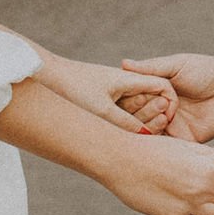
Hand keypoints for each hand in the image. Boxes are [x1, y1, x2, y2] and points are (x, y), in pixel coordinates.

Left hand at [39, 54, 177, 132]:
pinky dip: (124, 124)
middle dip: (155, 115)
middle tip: (158, 130)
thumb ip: (127, 125)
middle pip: (149, 99)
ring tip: (140, 138)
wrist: (43, 75)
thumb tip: (148, 139)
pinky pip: (119, 113)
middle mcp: (122, 83)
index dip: (169, 102)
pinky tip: (120, 139)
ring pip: (134, 108)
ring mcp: (110, 92)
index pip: (161, 86)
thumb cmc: (72, 88)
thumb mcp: (102, 111)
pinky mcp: (99, 100)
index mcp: (127, 78)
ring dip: (139, 121)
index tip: (167, 119)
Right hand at [97, 129, 213, 214]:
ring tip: (189, 198)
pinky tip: (170, 202)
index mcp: (206, 168)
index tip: (211, 175)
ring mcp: (188, 205)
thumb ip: (206, 156)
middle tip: (195, 185)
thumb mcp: (184, 147)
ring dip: (204, 210)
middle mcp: (201, 188)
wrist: (120, 160)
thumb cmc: (152, 149)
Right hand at [125, 49, 213, 143]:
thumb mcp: (176, 65)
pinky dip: (162, 140)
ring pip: (147, 134)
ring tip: (166, 115)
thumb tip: (123, 64)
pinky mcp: (183, 141)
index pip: (129, 102)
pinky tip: (168, 126)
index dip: (130, 99)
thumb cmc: (205, 70)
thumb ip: (150, 68)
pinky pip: (166, 147)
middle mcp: (156, 111)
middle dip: (142, 112)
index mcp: (152, 93)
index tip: (141, 93)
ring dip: (151, 124)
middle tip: (161, 103)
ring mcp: (169, 127)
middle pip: (134, 119)